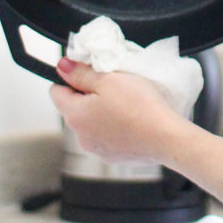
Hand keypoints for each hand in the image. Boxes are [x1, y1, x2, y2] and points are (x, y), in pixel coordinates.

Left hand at [49, 58, 187, 162]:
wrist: (167, 138)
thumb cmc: (140, 107)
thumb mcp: (108, 79)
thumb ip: (80, 72)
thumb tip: (62, 67)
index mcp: (74, 116)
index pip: (56, 91)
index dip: (72, 78)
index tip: (90, 72)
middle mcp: (80, 136)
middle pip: (74, 107)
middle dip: (89, 94)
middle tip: (113, 85)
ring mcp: (97, 149)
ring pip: (91, 122)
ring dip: (102, 111)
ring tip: (125, 103)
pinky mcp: (113, 156)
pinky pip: (107, 135)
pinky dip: (115, 126)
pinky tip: (131, 119)